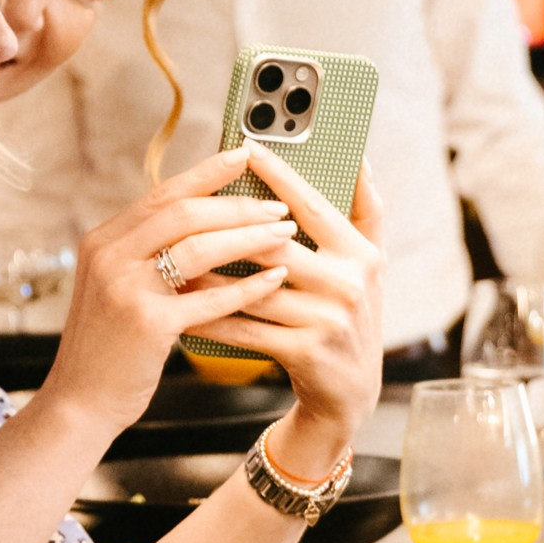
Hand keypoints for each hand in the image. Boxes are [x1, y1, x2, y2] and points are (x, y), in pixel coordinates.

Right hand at [37, 144, 302, 443]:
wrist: (79, 403)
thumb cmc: (110, 348)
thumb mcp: (117, 289)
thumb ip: (146, 255)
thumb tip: (199, 224)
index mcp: (104, 240)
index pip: (163, 194)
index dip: (208, 173)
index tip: (245, 157)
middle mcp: (109, 256)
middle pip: (184, 213)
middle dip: (238, 205)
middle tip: (279, 206)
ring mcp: (124, 288)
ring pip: (198, 248)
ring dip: (248, 238)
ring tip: (285, 235)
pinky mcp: (146, 324)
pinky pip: (207, 299)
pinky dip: (246, 288)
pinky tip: (275, 280)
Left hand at [191, 141, 385, 479]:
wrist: (352, 393)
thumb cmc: (351, 315)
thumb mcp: (371, 264)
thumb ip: (367, 211)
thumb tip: (361, 157)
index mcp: (361, 254)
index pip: (313, 206)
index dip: (279, 175)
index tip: (246, 148)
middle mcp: (348, 284)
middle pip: (275, 243)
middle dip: (227, 227)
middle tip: (188, 207)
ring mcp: (326, 320)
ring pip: (251, 286)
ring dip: (206, 272)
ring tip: (172, 256)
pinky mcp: (303, 352)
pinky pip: (244, 327)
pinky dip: (209, 315)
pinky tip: (182, 303)